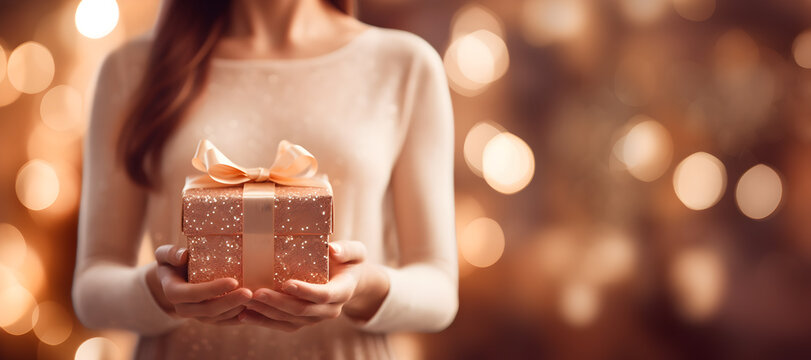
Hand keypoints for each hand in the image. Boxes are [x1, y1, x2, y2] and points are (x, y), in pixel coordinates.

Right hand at [148, 245, 252, 324]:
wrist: (174, 280)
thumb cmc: (172, 263)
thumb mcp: (165, 255)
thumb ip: (170, 253)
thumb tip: (183, 255)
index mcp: (173, 292)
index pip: (193, 293)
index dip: (213, 289)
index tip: (233, 281)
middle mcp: (183, 309)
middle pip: (208, 310)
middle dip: (230, 302)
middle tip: (249, 292)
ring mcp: (196, 316)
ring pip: (219, 318)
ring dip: (237, 310)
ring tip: (255, 299)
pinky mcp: (208, 319)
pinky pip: (224, 322)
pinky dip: (239, 317)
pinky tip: (253, 308)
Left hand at [241, 240, 387, 330]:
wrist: (348, 281)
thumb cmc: (348, 262)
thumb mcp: (355, 252)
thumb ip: (347, 250)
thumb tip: (333, 249)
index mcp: (342, 292)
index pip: (323, 295)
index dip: (305, 291)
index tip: (287, 283)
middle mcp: (329, 310)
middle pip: (301, 310)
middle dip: (277, 303)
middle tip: (257, 292)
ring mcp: (315, 318)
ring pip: (289, 320)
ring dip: (266, 313)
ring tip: (246, 301)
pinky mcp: (302, 322)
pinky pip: (282, 325)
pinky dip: (263, 321)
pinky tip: (244, 315)